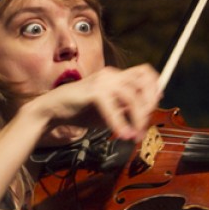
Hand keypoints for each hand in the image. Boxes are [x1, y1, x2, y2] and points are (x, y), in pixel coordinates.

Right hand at [34, 63, 161, 144]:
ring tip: (134, 136)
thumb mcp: (111, 111)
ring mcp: (103, 81)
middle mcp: (112, 74)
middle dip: (149, 106)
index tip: (152, 108)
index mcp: (117, 76)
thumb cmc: (81, 111)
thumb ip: (127, 110)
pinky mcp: (94, 91)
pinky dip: (119, 124)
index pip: (145, 73)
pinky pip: (113, 108)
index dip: (154, 89)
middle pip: (144, 83)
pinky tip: (121, 135)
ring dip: (137, 119)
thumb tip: (146, 114)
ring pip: (132, 97)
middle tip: (143, 127)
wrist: (53, 111)